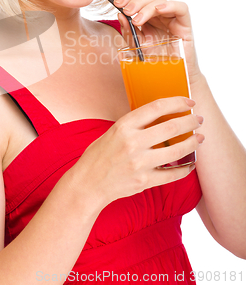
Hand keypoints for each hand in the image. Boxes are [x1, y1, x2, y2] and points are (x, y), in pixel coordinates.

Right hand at [75, 97, 203, 208]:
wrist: (87, 184)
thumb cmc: (98, 156)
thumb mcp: (113, 132)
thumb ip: (135, 126)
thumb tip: (161, 117)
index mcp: (123, 126)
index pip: (156, 108)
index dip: (176, 103)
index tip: (188, 103)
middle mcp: (132, 143)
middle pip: (171, 127)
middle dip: (189, 122)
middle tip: (198, 120)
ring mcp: (139, 163)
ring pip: (177, 151)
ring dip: (193, 143)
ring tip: (199, 138)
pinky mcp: (144, 181)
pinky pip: (172, 174)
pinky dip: (185, 168)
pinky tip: (190, 163)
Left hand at [114, 0, 201, 83]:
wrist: (172, 76)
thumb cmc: (156, 61)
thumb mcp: (137, 46)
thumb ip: (128, 32)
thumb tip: (120, 15)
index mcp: (147, 17)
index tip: (117, 3)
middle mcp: (159, 15)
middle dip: (135, 1)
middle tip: (126, 11)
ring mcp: (171, 18)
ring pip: (159, 1)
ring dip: (146, 7)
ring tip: (137, 20)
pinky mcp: (184, 24)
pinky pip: (181, 8)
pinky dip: (170, 5)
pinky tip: (159, 9)